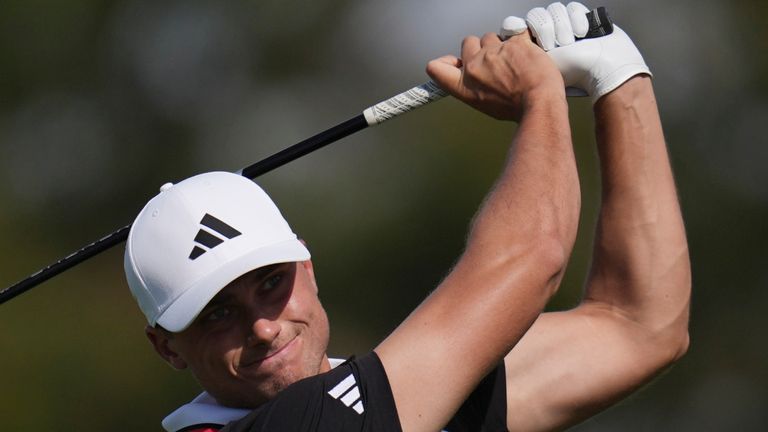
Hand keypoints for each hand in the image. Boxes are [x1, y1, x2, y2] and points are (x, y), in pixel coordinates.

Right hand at [426, 30, 563, 121]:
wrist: (539, 102)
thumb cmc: (516, 108)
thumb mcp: (485, 104)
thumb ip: (474, 87)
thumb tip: (474, 77)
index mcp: (465, 85)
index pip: (436, 68)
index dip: (443, 62)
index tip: (453, 63)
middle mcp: (474, 66)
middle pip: (468, 42)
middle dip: (480, 48)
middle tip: (495, 61)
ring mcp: (494, 52)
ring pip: (491, 36)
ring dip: (500, 44)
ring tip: (515, 61)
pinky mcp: (513, 42)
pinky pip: (515, 32)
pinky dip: (521, 40)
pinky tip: (528, 53)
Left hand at [502, 2, 651, 101]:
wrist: (604, 70)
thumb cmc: (572, 73)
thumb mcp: (542, 66)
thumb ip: (522, 55)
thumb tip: (508, 39)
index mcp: (535, 45)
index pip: (521, 25)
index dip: (520, 26)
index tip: (518, 30)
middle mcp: (549, 33)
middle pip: (537, 15)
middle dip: (546, 29)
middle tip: (556, 45)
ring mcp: (566, 25)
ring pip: (554, 11)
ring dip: (563, 27)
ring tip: (570, 43)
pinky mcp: (581, 17)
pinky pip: (572, 9)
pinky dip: (577, 20)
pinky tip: (582, 34)